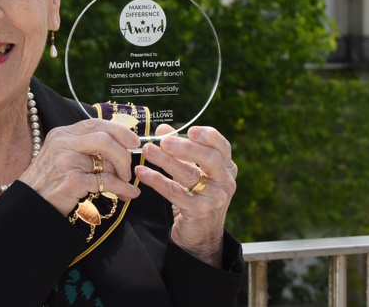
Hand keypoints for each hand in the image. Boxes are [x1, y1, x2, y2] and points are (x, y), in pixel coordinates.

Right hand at [19, 118, 142, 215]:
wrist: (28, 206)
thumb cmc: (49, 182)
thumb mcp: (62, 156)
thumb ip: (85, 149)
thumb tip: (119, 150)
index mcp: (62, 134)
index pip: (95, 123)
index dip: (119, 131)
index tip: (134, 142)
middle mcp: (63, 143)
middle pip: (104, 138)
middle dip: (123, 154)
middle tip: (128, 170)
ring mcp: (66, 161)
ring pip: (106, 161)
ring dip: (123, 174)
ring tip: (126, 184)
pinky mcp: (71, 181)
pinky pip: (105, 182)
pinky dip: (122, 189)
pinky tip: (127, 194)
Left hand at [134, 125, 237, 267]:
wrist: (201, 237)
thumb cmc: (197, 198)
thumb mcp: (193, 172)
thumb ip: (181, 151)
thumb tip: (162, 129)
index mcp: (226, 169)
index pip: (222, 147)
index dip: (208, 136)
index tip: (190, 130)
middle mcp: (225, 182)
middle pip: (209, 158)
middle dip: (185, 147)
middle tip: (164, 141)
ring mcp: (214, 198)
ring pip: (189, 174)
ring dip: (165, 160)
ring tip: (147, 150)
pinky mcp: (198, 212)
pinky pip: (174, 192)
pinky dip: (156, 180)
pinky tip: (142, 172)